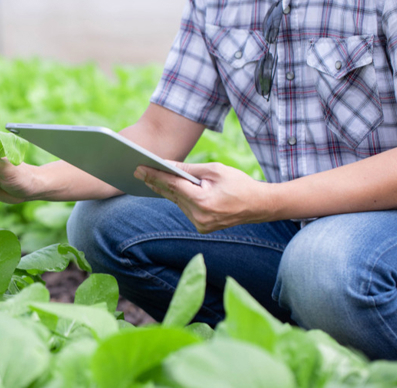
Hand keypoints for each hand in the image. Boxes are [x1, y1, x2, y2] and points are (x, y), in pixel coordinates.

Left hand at [134, 161, 273, 232]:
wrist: (258, 205)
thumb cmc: (238, 183)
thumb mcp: (214, 170)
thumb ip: (189, 169)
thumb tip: (167, 165)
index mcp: (203, 201)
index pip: (173, 186)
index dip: (155, 175)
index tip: (139, 168)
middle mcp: (199, 216)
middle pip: (172, 195)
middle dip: (155, 182)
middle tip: (137, 171)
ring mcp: (201, 224)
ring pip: (177, 202)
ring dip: (165, 190)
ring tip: (148, 177)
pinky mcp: (202, 227)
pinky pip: (185, 209)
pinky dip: (178, 198)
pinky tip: (166, 188)